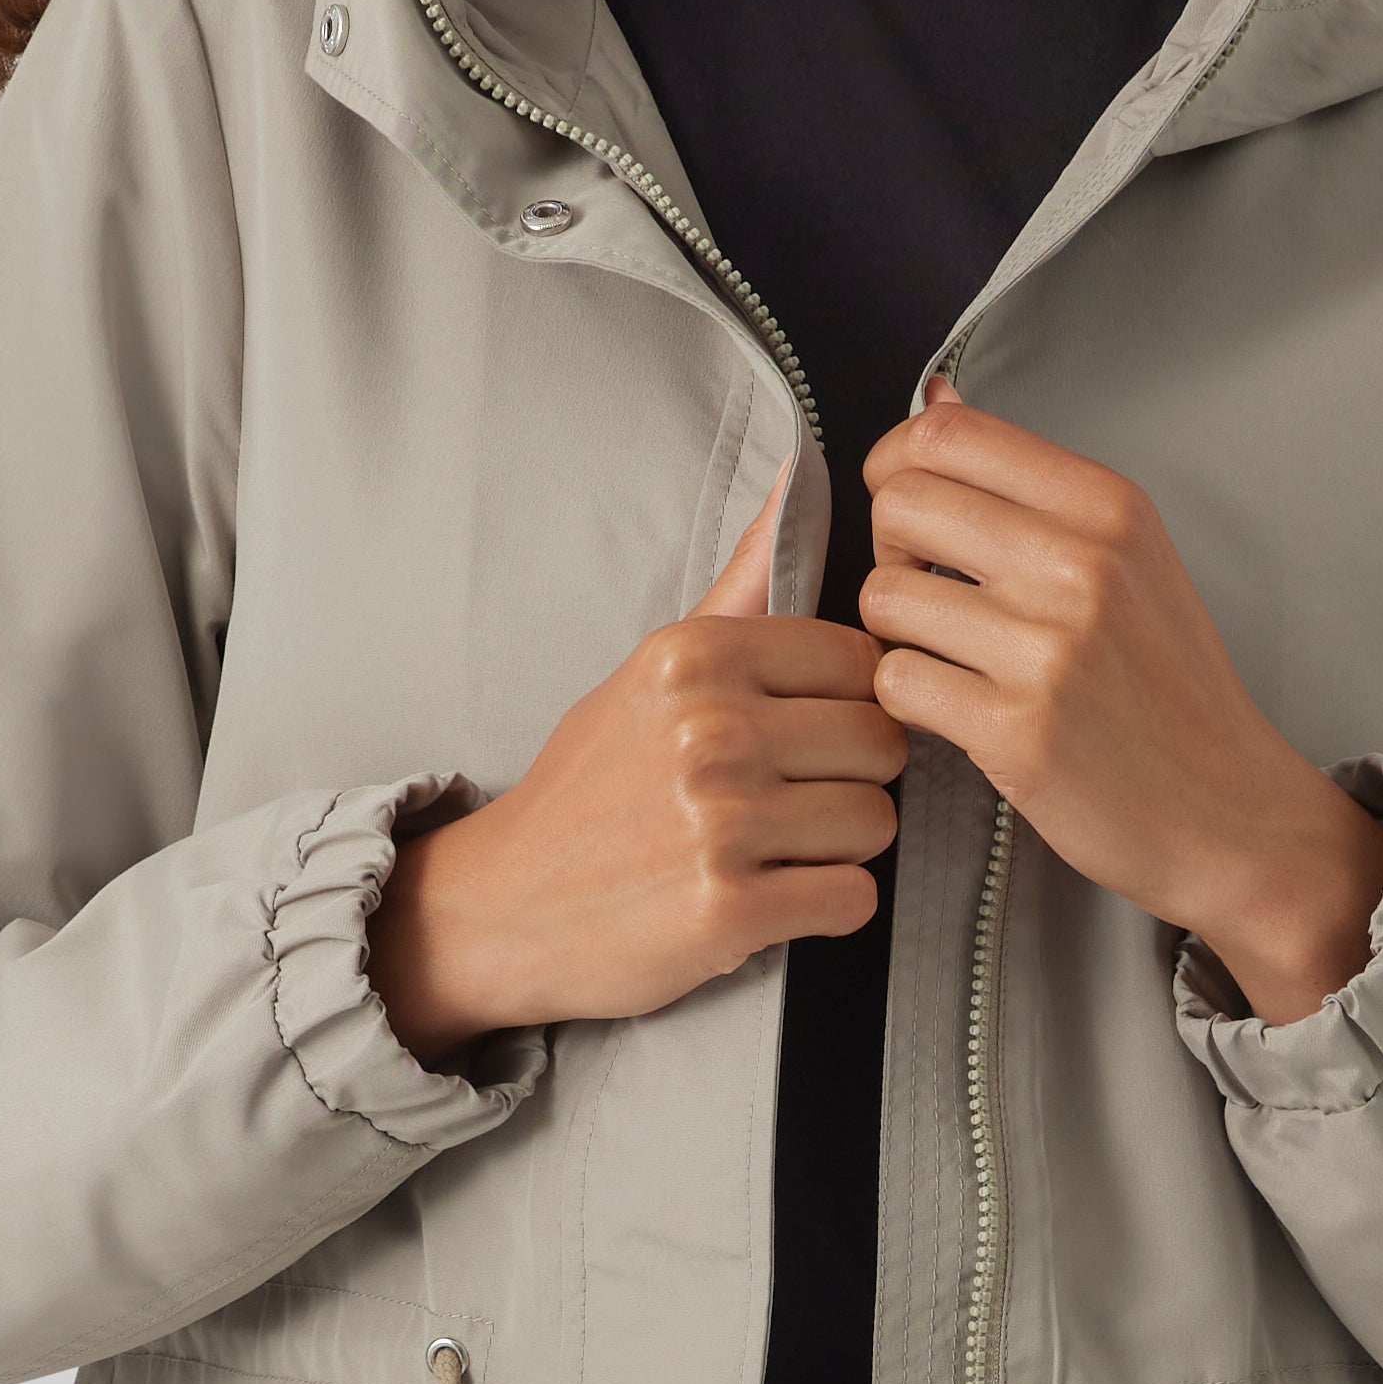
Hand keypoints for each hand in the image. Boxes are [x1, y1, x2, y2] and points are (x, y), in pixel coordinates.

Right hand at [368, 488, 907, 1057]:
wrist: (501, 908)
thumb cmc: (587, 792)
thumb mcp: (648, 674)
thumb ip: (738, 590)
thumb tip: (797, 473)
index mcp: (694, 657)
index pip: (859, 661)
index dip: (846, 705)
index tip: (800, 736)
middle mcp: (711, 728)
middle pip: (880, 743)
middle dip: (852, 779)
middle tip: (789, 802)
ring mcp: (721, 820)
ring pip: (875, 822)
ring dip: (838, 849)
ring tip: (772, 851)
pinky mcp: (730, 908)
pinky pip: (853, 899)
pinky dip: (824, 910)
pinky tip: (769, 898)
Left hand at [862, 384, 1382, 1022]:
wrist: (1228, 812)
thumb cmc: (1170, 687)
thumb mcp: (1131, 557)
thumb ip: (1031, 485)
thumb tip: (935, 399)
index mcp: (1108, 507)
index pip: (945, 434)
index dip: (895, 467)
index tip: (910, 510)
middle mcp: (1080, 565)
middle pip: (899, 505)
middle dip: (890, 549)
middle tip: (928, 591)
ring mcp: (1047, 649)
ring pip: (884, 597)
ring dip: (896, 632)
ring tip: (947, 657)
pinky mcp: (1015, 730)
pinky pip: (896, 680)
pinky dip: (907, 697)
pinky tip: (953, 708)